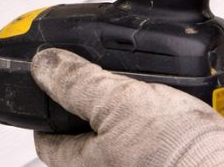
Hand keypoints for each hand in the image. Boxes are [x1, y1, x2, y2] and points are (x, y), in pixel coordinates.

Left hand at [30, 49, 223, 166]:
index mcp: (92, 164)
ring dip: (128, 108)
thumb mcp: (120, 103)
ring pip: (124, 135)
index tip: (41, 97)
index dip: (43, 119)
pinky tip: (172, 99)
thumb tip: (43, 65)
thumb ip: (78, 83)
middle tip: (92, 80)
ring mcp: (147, 163)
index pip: (51, 145)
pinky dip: (160, 115)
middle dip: (88, 108)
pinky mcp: (178, 158)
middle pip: (87, 139)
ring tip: (137, 83)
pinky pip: (159, 136)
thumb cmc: (182, 154)